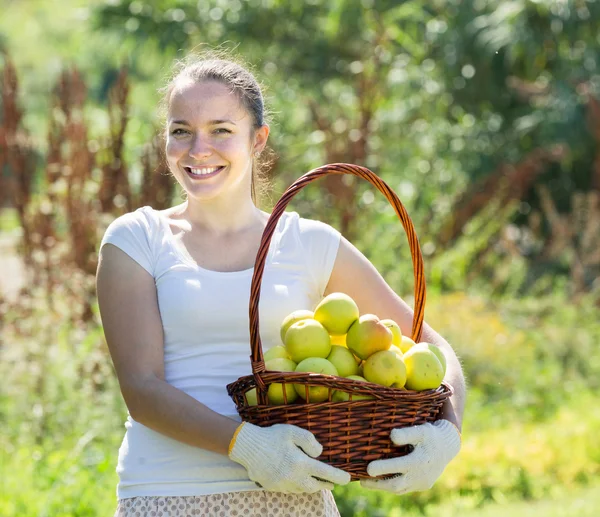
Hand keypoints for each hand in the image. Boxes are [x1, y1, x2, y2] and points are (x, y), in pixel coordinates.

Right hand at [229, 422, 350, 492]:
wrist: (247, 447)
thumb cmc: (272, 436)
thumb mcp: (293, 432)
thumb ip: (309, 441)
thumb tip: (320, 453)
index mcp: (300, 463)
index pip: (325, 473)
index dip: (338, 476)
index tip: (348, 479)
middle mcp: (293, 477)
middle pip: (315, 487)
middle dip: (325, 485)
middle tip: (331, 482)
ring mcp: (282, 484)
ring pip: (302, 490)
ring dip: (310, 485)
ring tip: (315, 481)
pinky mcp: (273, 487)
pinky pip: (290, 489)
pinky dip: (297, 486)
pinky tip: (297, 479)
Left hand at [360, 420, 460, 494]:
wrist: (447, 447)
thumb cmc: (431, 435)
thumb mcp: (421, 430)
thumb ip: (406, 433)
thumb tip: (391, 436)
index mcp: (420, 460)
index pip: (399, 467)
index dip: (383, 468)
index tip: (368, 468)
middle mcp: (421, 475)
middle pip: (397, 484)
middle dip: (378, 484)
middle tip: (362, 481)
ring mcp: (422, 483)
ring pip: (400, 489)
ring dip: (382, 487)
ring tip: (366, 482)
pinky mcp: (422, 486)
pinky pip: (405, 488)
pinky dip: (392, 486)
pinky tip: (380, 481)